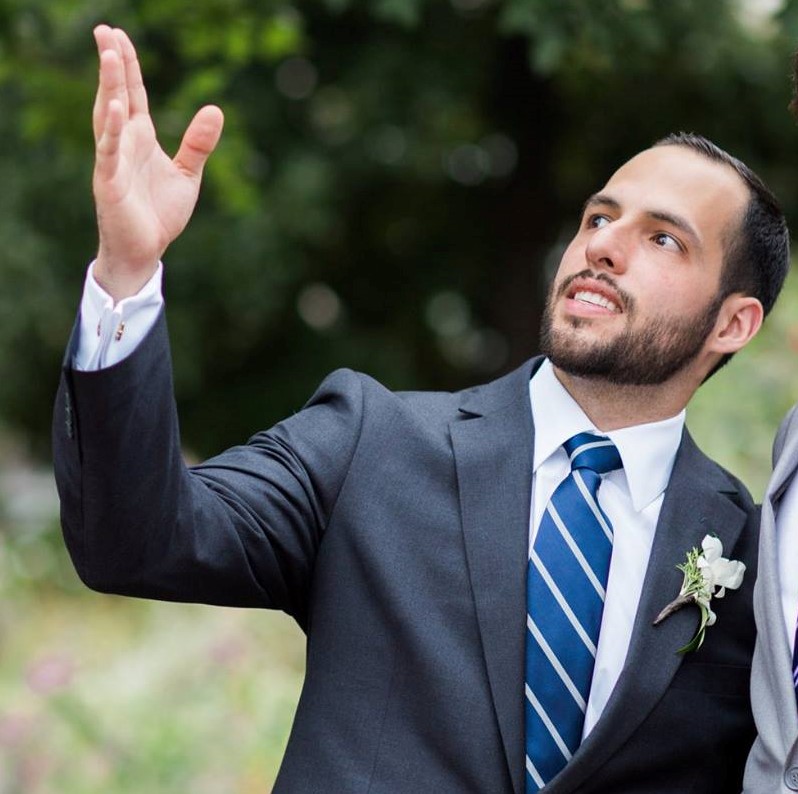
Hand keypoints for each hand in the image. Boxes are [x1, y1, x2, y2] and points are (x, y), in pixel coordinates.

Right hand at [92, 25, 223, 301]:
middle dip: (112, 65)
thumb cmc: (160, 212)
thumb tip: (215, 108)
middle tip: (104, 30)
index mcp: (140, 139)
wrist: (147, 250)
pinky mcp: (110, 183)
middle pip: (116, 96)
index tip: (118, 35)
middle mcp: (123, 144)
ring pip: (109, 117)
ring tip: (109, 55)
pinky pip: (110, 153)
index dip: (128, 66)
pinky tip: (117, 108)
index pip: (133, 94)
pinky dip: (113, 131)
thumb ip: (198, 143)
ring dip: (109, 87)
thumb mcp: (187, 174)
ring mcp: (114, 162)